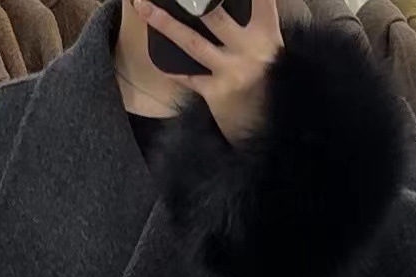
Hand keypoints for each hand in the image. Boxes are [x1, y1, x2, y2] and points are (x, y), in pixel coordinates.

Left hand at [132, 0, 282, 142]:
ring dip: (165, 23)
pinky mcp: (217, 94)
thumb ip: (256, 20)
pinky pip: (188, 76)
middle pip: (214, 15)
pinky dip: (172, 67)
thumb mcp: (271, 46)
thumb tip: (228, 1)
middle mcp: (251, 49)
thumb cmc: (270, 80)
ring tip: (143, 6)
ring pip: (192, 41)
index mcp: (267, 32)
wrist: (273, 125)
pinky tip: (155, 53)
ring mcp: (232, 72)